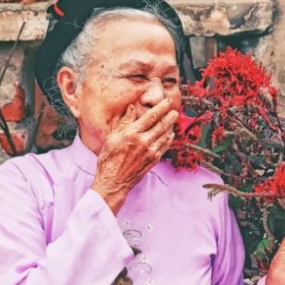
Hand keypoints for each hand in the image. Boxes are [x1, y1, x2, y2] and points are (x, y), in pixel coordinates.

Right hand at [91, 99, 177, 213]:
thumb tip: (131, 108)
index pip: (150, 117)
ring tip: (173, 121)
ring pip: (165, 135)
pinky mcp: (153, 160)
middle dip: (170, 117)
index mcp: (132, 133)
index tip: (167, 102)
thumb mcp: (112, 137)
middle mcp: (143, 141)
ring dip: (170, 127)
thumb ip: (124, 122)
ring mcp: (150, 152)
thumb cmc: (109, 159)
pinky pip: (164, 146)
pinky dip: (169, 139)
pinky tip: (170, 135)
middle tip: (175, 111)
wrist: (113, 181)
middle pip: (161, 125)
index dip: (161, 108)